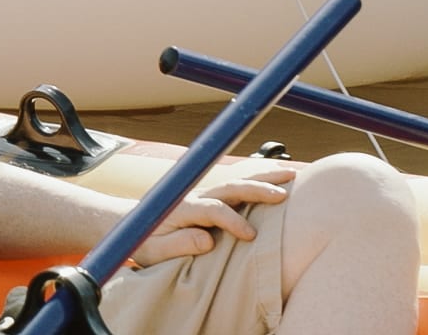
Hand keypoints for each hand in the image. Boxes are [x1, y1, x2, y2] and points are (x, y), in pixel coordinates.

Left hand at [131, 168, 294, 266]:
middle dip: (258, 189)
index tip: (251, 236)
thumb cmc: (144, 240)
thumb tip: (208, 240)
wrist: (132, 223)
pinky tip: (281, 181)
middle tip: (284, 196)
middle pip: (231, 187)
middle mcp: (197, 195)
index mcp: (183, 208)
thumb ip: (179, 244)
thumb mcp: (154, 250)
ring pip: (239, 181)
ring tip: (294, 176)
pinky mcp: (213, 196)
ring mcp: (206, 193)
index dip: (233, 221)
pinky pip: (240, 186)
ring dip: (266, 178)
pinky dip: (261, 181)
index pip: (213, 209)